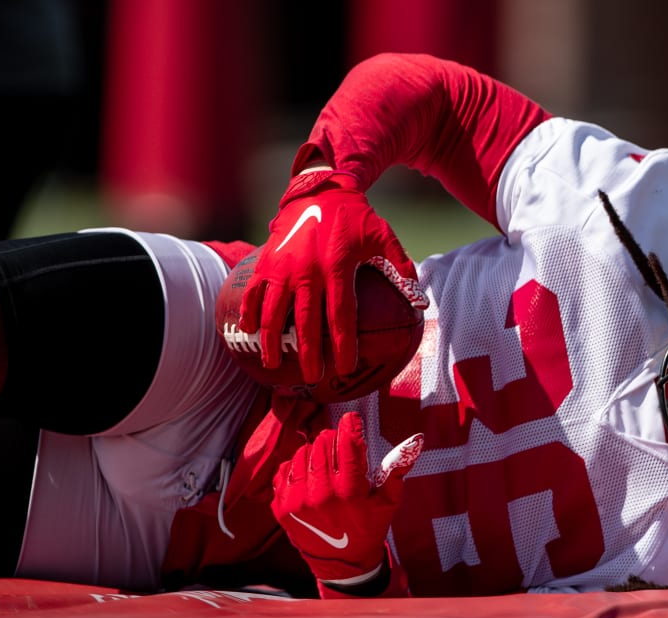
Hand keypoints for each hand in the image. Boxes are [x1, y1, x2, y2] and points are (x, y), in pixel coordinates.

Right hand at [239, 169, 427, 382]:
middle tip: (312, 377)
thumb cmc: (355, 218)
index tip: (344, 367)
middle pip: (306, 321)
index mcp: (338, 266)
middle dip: (308, 353)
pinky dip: (249, 311)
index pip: (341, 315)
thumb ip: (401, 267)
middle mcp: (308, 269)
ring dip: (272, 340)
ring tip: (274, 364)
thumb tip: (420, 303)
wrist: (319, 189)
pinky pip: (254, 291)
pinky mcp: (267, 260)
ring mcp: (283, 266)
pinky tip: (247, 331)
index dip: (343, 344)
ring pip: (274, 311)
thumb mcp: (383, 236)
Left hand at [271, 411, 423, 583]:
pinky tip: (309, 476)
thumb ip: (398, 469)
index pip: (346, 444)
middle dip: (333, 440)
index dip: (350, 427)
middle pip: (322, 444)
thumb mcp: (388, 502)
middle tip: (341, 448)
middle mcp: (321, 494)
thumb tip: (416, 439)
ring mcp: (298, 501)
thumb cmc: (368, 528)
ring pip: (302, 453)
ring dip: (314, 452)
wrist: (342, 563)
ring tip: (326, 464)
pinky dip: (296, 466)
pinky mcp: (281, 507)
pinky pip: (284, 469)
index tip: (352, 420)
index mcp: (349, 492)